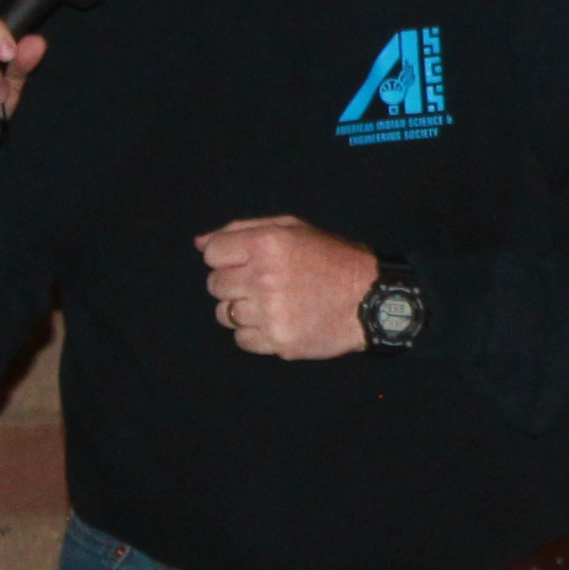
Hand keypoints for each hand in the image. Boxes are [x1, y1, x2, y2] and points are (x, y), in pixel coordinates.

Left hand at [196, 217, 381, 358]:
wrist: (369, 300)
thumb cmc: (331, 259)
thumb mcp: (293, 229)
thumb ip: (242, 230)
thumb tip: (199, 243)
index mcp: (267, 244)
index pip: (213, 253)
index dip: (227, 256)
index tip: (247, 260)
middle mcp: (264, 277)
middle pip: (215, 284)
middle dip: (234, 282)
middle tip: (263, 282)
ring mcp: (270, 313)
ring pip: (224, 314)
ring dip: (242, 309)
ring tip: (271, 303)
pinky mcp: (278, 341)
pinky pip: (241, 339)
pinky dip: (254, 332)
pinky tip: (277, 321)